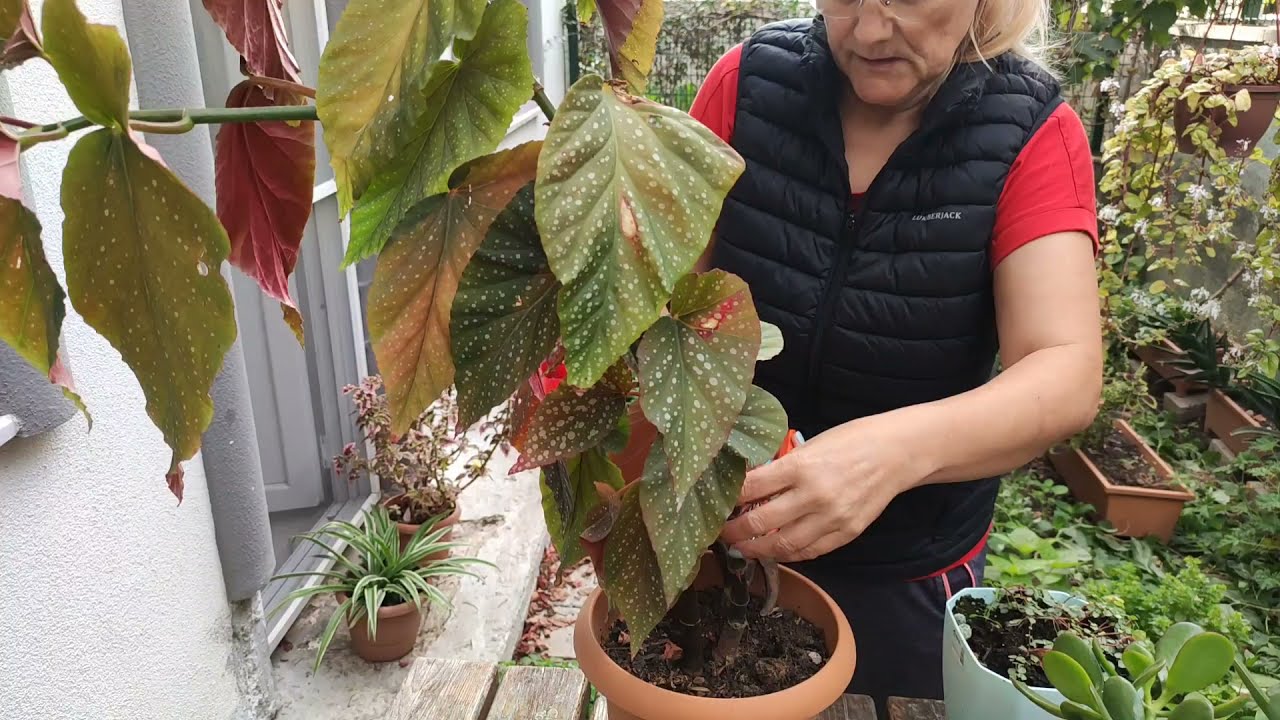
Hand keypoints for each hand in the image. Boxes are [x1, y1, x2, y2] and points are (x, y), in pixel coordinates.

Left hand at [719, 415, 927, 562]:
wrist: (897, 453)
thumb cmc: (851, 441)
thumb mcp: (810, 445)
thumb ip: (782, 468)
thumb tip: (750, 485)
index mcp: (800, 467)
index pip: (751, 488)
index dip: (729, 499)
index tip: (717, 504)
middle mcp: (813, 496)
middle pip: (760, 523)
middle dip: (734, 532)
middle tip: (721, 532)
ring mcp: (831, 519)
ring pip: (782, 545)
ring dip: (756, 549)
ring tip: (742, 546)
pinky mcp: (846, 534)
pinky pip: (809, 552)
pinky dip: (787, 554)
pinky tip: (774, 549)